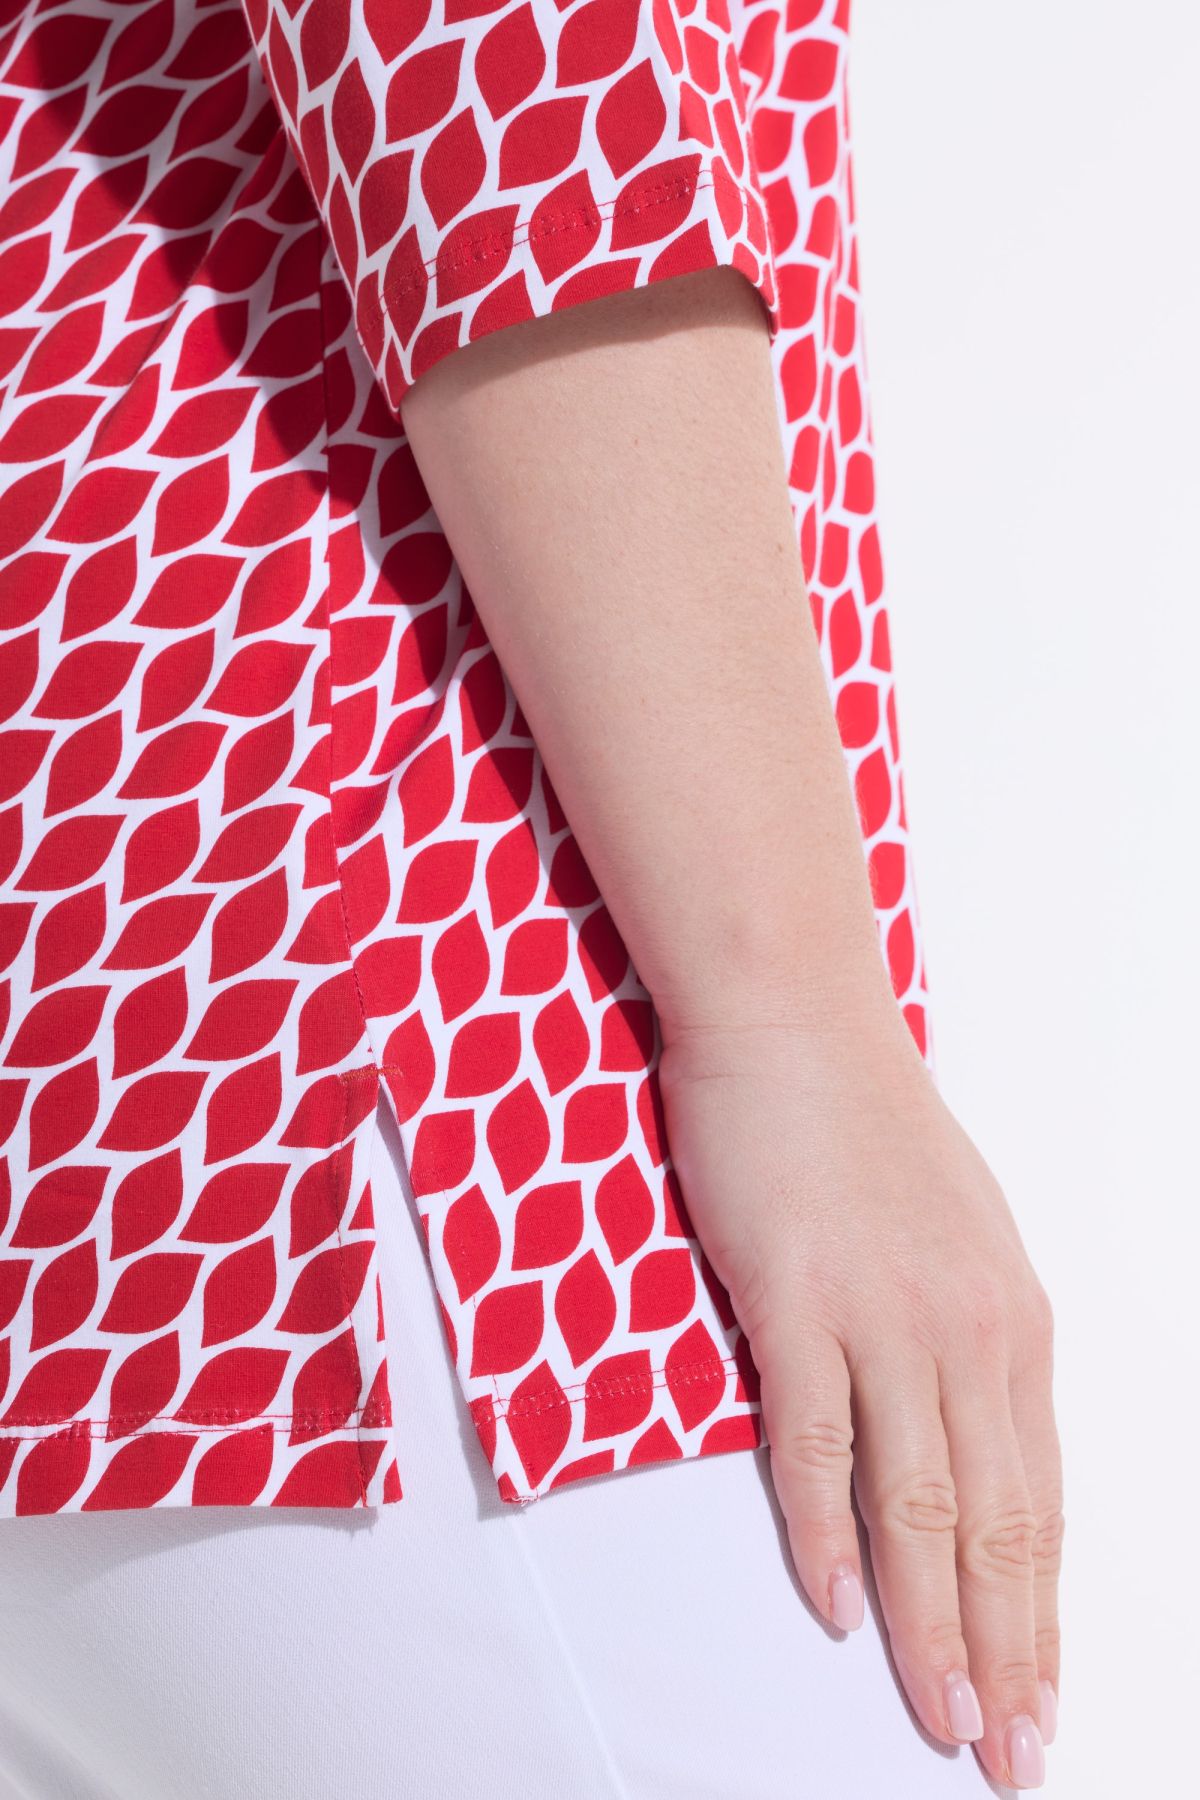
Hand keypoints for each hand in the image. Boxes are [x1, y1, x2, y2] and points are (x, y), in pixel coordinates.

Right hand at [657, 1006, 1062, 1789]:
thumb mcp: (958, 1233)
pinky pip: (815, 1441)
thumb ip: (966, 1337)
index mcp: (1014, 1318)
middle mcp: (968, 1328)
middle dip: (1006, 1653)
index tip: (1044, 1696)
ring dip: (930, 1627)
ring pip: (919, 1504)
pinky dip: (823, 1533)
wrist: (794, 1017)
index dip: (1043, 1614)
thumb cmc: (866, 1120)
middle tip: (1009, 1754)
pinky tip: (834, 1604)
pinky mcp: (795, 1297)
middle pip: (996, 1523)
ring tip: (945, 1720)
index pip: (1042, 1500)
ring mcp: (882, 1315)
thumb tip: (964, 1439)